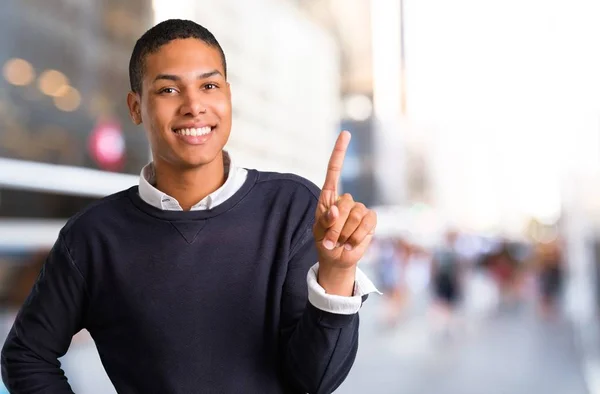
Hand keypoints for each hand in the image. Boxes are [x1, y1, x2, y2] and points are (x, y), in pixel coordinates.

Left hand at [313, 131, 376, 293]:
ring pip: (356, 214)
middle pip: (345, 202)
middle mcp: (346, 200)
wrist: (336, 258)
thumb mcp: (318, 231)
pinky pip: (367, 223)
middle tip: (330, 240)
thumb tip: (336, 209)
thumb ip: (324, 220)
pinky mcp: (370, 221)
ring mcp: (360, 209)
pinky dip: (357, 236)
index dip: (340, 152)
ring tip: (340, 243)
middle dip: (336, 225)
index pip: (334, 170)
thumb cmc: (324, 241)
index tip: (346, 134)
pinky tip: (351, 244)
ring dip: (346, 233)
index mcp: (329, 196)